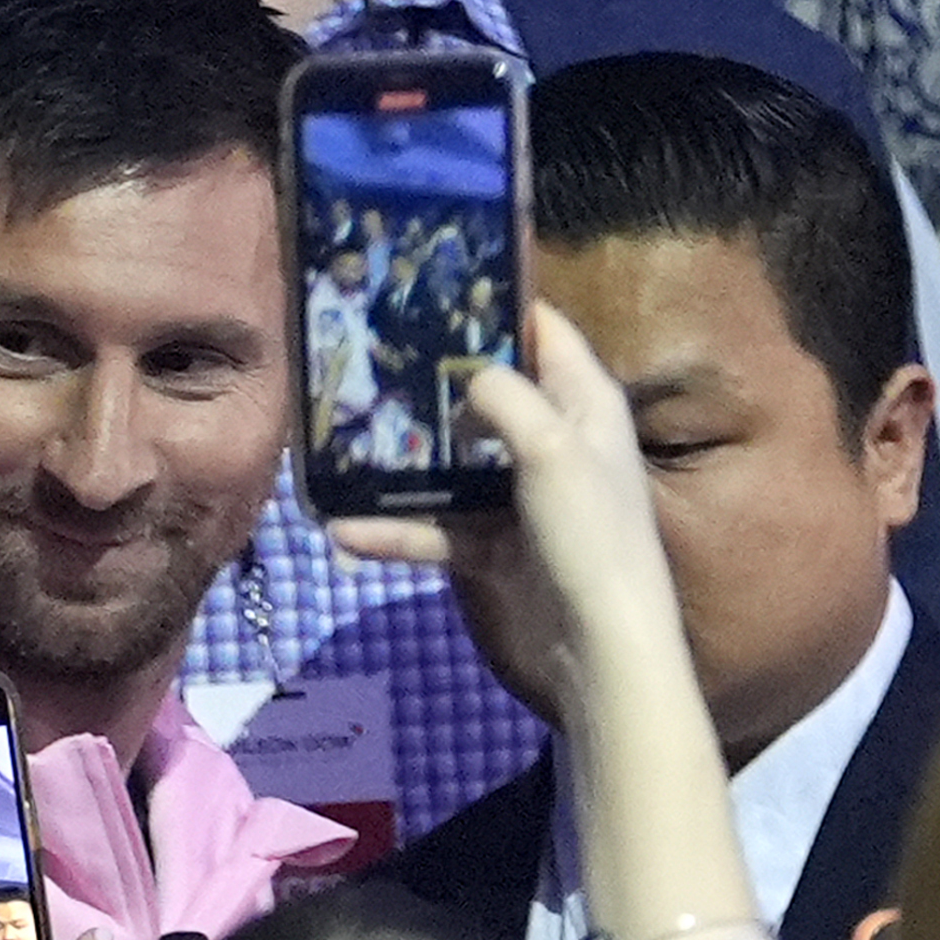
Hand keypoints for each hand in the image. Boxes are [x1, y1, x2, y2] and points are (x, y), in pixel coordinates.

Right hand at [331, 304, 696, 708]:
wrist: (600, 650)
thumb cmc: (591, 535)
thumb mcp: (552, 449)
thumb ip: (505, 397)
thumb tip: (467, 371)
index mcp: (584, 406)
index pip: (545, 334)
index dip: (497, 307)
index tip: (433, 290)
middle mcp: (554, 444)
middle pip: (488, 396)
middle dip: (432, 382)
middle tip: (367, 357)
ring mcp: (521, 500)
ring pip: (453, 465)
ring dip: (401, 463)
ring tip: (340, 446)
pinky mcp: (495, 550)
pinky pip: (438, 529)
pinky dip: (397, 531)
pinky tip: (345, 532)